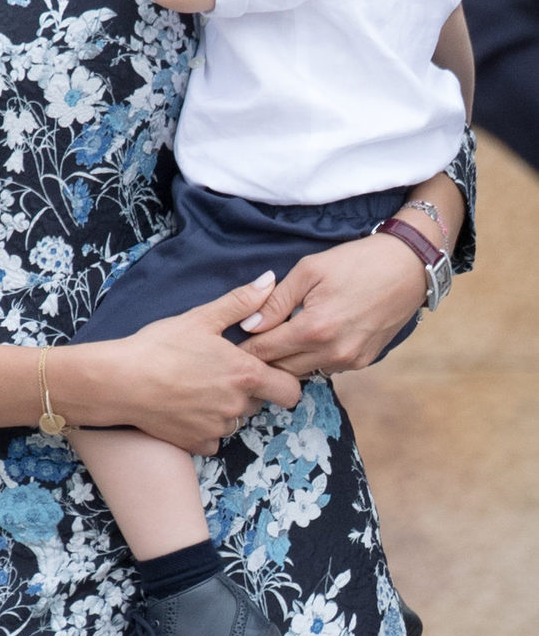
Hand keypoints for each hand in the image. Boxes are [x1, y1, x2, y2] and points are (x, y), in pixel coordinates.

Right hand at [111, 274, 302, 454]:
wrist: (122, 381)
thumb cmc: (160, 346)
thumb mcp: (201, 317)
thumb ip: (241, 302)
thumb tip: (270, 281)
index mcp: (245, 374)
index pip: (290, 390)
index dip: (282, 380)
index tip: (264, 369)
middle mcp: (237, 405)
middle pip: (261, 403)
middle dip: (248, 390)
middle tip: (219, 373)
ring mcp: (218, 428)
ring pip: (235, 420)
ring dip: (225, 407)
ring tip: (196, 386)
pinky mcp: (198, 444)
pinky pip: (213, 438)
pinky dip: (205, 426)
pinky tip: (185, 406)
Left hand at [238, 235, 427, 377]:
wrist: (408, 267)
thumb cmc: (356, 262)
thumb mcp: (310, 270)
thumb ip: (276, 301)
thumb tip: (248, 325)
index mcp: (315, 329)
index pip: (265, 352)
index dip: (243, 350)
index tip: (226, 346)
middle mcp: (333, 353)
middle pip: (281, 370)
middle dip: (261, 361)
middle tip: (242, 349)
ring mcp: (350, 362)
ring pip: (303, 373)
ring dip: (284, 363)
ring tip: (270, 345)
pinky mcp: (363, 362)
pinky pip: (324, 369)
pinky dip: (308, 361)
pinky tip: (301, 344)